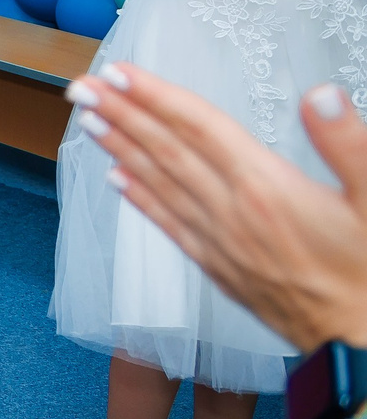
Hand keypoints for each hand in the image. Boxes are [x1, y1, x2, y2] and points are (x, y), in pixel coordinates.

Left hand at [75, 65, 366, 352]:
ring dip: (119, 147)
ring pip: (159, 183)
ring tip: (87, 118)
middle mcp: (232, 212)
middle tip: (79, 85)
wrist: (363, 346)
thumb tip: (319, 95)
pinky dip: (139, 198)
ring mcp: (220, 242)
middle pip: (166, 150)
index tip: (118, 72)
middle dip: (121, 113)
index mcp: (267, 187)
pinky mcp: (219, 268)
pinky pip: (168, 225)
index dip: (156, 96)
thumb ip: (348, 145)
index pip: (199, 127)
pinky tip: (117, 179)